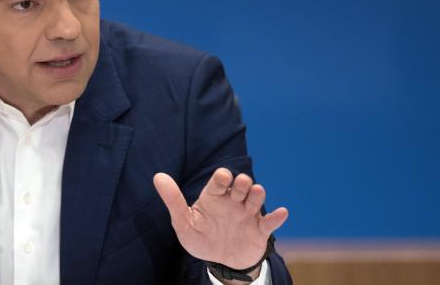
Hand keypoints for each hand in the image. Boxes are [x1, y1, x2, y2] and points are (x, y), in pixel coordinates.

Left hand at [153, 168, 287, 270]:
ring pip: (256, 199)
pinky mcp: (259, 230)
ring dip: (257, 194)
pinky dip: (277, 217)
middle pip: (240, 185)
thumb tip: (157, 176)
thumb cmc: (200, 238)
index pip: (219, 180)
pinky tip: (282, 212)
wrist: (220, 262)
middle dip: (241, 183)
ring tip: (257, 192)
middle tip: (240, 185)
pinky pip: (270, 222)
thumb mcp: (184, 222)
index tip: (223, 178)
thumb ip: (173, 200)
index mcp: (214, 197)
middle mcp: (232, 201)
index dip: (222, 177)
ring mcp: (247, 214)